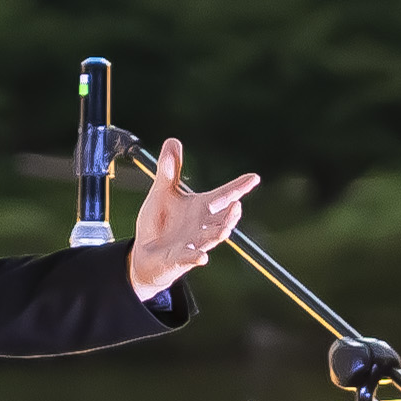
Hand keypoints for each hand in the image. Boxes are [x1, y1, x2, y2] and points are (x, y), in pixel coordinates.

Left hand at [125, 137, 256, 302]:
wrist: (146, 255)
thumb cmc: (159, 223)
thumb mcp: (162, 193)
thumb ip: (169, 169)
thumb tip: (173, 140)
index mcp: (200, 209)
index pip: (223, 196)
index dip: (238, 187)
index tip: (254, 178)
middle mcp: (201, 227)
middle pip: (222, 220)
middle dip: (230, 215)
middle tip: (237, 205)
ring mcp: (191, 244)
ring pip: (209, 239)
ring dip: (217, 234)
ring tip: (225, 230)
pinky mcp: (177, 260)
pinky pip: (189, 259)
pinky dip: (195, 258)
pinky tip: (202, 258)